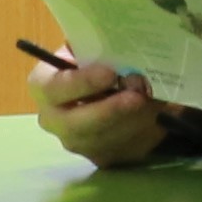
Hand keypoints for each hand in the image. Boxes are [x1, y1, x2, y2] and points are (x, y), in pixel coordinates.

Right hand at [29, 56, 172, 167]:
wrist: (105, 85)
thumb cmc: (94, 60)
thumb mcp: (91, 45)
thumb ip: (100, 48)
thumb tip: (120, 48)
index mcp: (44, 86)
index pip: (53, 88)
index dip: (82, 82)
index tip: (110, 73)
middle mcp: (53, 120)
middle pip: (76, 125)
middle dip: (110, 110)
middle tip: (138, 95)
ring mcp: (75, 142)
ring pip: (104, 139)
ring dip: (133, 120)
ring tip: (154, 99)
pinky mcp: (100, 156)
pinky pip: (123, 148)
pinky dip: (145, 130)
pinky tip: (158, 112)